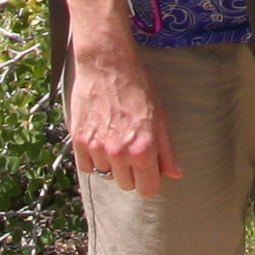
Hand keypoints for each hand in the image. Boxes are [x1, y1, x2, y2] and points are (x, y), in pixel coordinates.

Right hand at [65, 42, 176, 193]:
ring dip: (112, 164)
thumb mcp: (160, 117)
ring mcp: (96, 148)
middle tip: (133, 149)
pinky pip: (86, 166)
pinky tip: (101, 139)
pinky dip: (93, 158)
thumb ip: (166, 150)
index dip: (150, 181)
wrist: (107, 65)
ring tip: (115, 138)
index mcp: (143, 149)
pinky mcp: (78, 141)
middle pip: (126, 185)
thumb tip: (175, 174)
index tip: (149, 171)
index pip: (147, 189)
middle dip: (132, 173)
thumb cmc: (138, 87)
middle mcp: (119, 153)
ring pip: (106, 174)